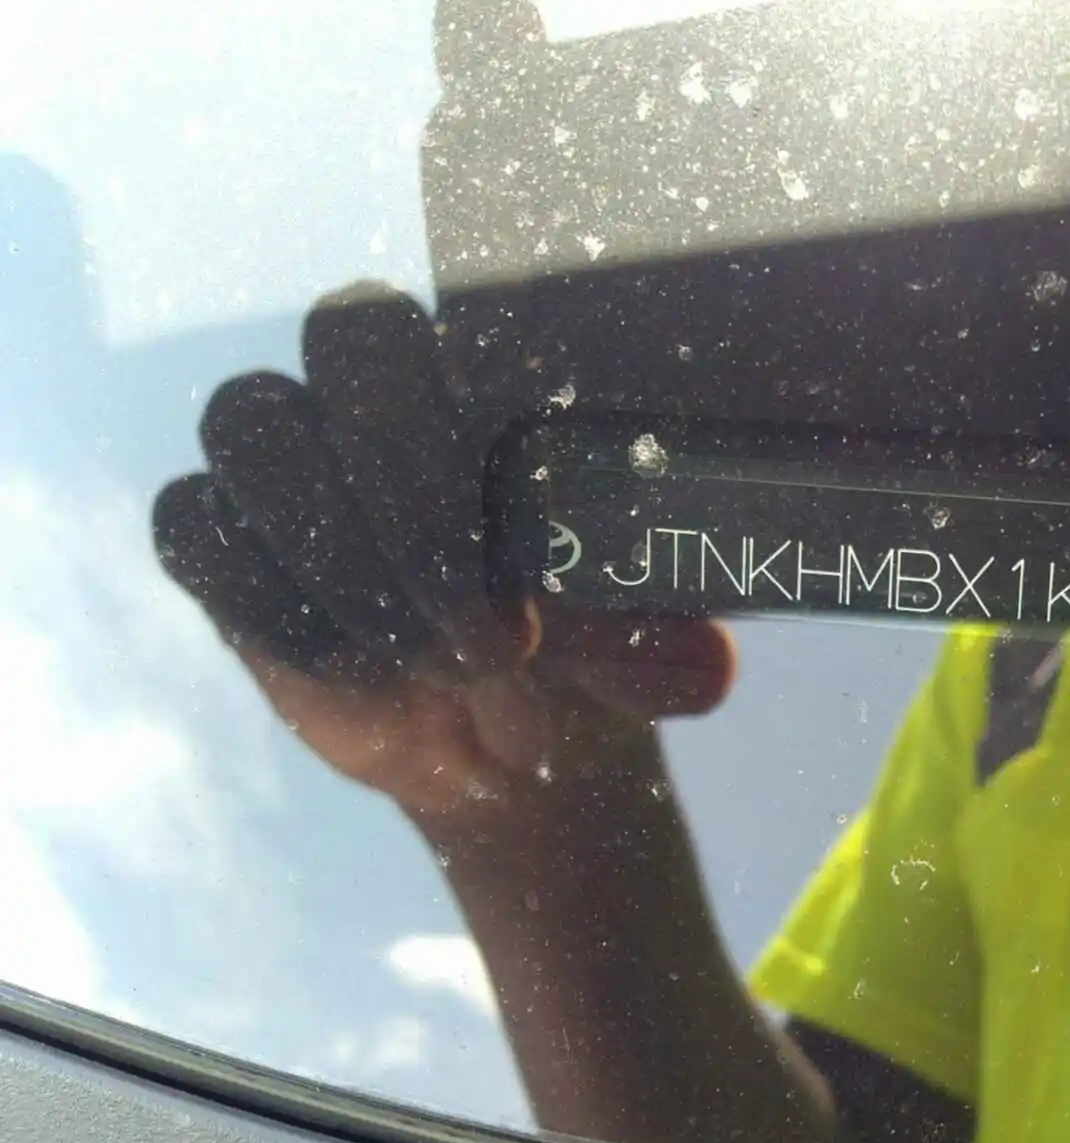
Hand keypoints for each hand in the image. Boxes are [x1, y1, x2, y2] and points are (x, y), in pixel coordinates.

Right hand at [153, 284, 733, 818]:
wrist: (516, 742)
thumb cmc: (589, 651)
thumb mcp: (643, 644)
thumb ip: (668, 638)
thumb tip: (709, 669)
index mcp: (487, 381)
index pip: (467, 309)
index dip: (482, 410)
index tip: (541, 553)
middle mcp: (378, 395)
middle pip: (344, 336)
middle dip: (419, 496)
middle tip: (497, 639)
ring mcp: (289, 464)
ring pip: (252, 425)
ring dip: (342, 557)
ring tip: (431, 663)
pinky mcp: (225, 543)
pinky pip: (196, 529)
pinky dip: (275, 608)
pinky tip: (359, 675)